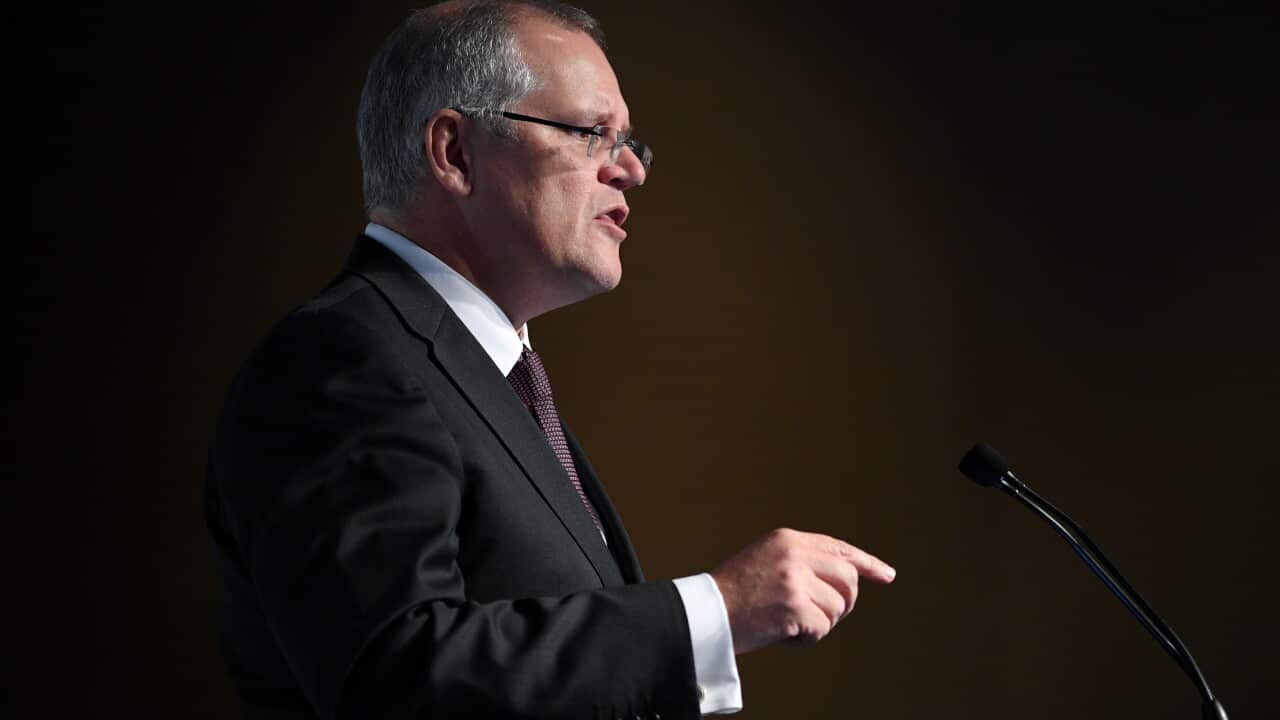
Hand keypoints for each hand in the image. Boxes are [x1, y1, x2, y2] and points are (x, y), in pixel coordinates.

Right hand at [710, 528, 895, 654]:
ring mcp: (795, 579)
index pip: (839, 548)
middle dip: (842, 603)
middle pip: (848, 579)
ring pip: (838, 607)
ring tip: (789, 624)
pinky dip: (807, 638)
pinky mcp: (794, 606)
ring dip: (819, 623)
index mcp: (787, 539)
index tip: (886, 575)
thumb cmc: (733, 595)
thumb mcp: (767, 562)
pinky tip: (784, 635)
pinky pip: (822, 628)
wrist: (703, 614)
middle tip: (820, 617)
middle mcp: (794, 553)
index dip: (866, 563)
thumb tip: (846, 582)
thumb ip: (802, 563)